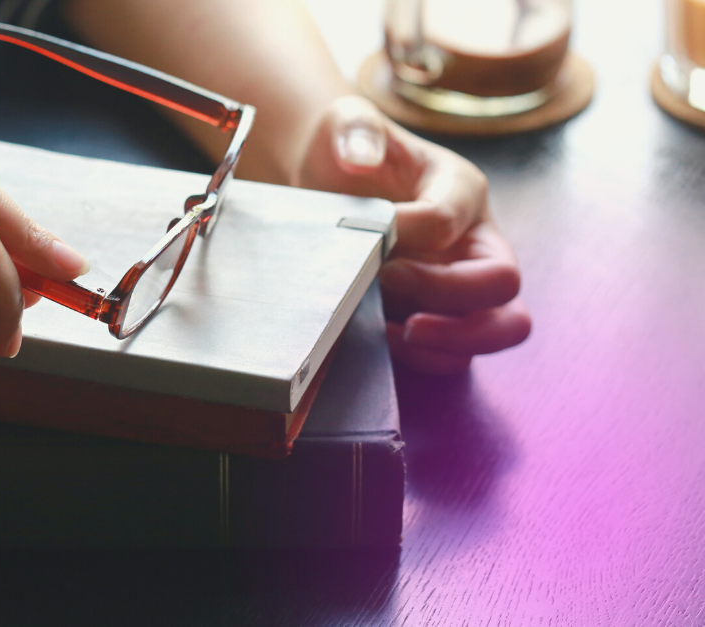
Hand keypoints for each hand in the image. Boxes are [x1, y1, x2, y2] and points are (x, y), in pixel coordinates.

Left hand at [297, 96, 530, 372]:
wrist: (325, 184)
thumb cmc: (344, 153)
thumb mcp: (344, 125)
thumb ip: (355, 130)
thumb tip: (359, 157)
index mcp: (458, 189)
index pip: (452, 219)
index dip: (410, 235)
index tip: (370, 240)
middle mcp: (474, 239)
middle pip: (504, 285)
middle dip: (451, 300)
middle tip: (397, 299)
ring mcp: (461, 282)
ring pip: (498, 327)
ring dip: (449, 341)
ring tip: (394, 335)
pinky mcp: (440, 315)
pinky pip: (457, 354)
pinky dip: (426, 358)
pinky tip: (381, 343)